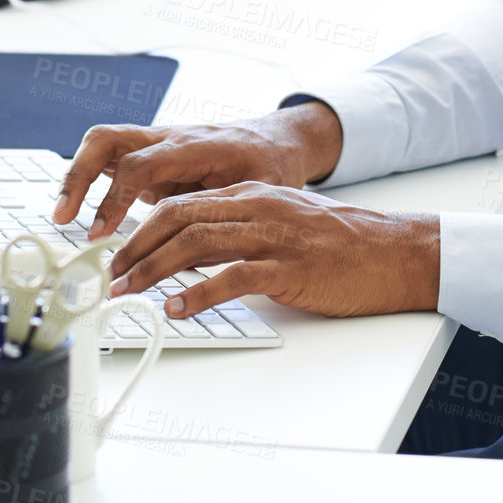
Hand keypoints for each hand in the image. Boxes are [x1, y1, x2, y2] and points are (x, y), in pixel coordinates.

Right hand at [51, 103, 343, 237]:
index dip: (115, 197)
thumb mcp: (262, 190)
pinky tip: (84, 214)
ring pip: (104, 142)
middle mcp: (170, 139)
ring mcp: (158, 144)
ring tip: (63, 216)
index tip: (102, 231)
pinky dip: (92, 181)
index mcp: (195, 146)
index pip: (141, 163)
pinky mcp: (153, 156)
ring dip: (78, 176)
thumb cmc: (272, 164)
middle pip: (108, 139)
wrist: (277, 140)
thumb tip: (197, 250)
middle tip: (64, 217)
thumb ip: (226, 215)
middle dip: (79, 176)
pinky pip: (113, 159)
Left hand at [106, 183, 440, 317]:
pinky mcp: (290, 267)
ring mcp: (275, 235)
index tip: (115, 258)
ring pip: (198, 243)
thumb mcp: (284, 221)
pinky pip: (234, 277)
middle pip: (179, 218)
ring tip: (130, 294)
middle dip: (135, 249)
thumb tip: (190, 253)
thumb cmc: (339, 243)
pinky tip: (178, 308)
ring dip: (155, 271)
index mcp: (252, 193)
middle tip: (110, 278)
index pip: (181, 203)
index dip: (139, 230)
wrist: (392, 252)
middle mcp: (259, 206)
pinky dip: (199, 293)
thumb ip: (241, 228)